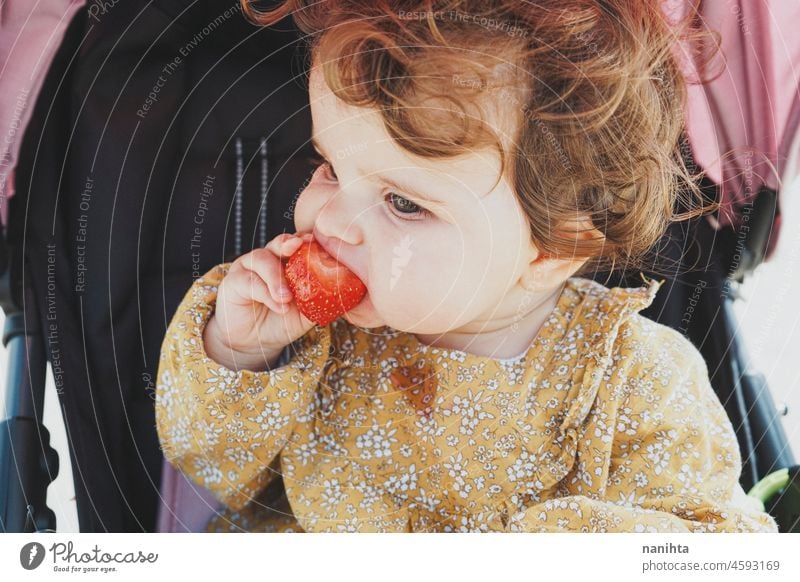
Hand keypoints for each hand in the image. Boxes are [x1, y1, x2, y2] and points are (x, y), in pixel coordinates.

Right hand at [204, 232, 315, 370]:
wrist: (253, 342)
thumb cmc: (280, 321)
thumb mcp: (306, 312)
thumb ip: (320, 301)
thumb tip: (345, 296)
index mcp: (287, 262)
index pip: (298, 244)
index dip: (307, 241)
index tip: (316, 242)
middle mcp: (268, 259)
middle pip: (279, 243)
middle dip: (290, 243)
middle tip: (299, 247)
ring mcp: (249, 267)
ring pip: (262, 259)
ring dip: (277, 277)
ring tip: (287, 297)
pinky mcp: (233, 281)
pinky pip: (250, 280)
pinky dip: (266, 293)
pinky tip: (279, 305)